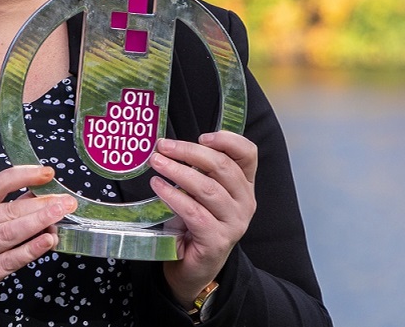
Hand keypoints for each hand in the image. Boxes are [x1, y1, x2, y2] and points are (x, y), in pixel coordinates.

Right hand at [0, 165, 75, 326]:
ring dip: (39, 223)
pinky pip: (8, 262)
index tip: (46, 173)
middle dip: (41, 203)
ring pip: (8, 234)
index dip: (22, 176)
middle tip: (65, 201)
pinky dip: (30, 250)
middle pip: (6, 211)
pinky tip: (47, 241)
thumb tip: (37, 196)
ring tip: (61, 215)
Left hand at [149, 132, 258, 308]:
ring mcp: (234, 222)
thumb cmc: (194, 225)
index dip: (228, 140)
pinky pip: (193, 212)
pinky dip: (173, 196)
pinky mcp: (217, 239)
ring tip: (156, 163)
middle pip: (223, 167)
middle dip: (190, 152)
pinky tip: (158, 186)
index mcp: (244, 186)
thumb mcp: (201, 194)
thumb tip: (171, 147)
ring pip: (207, 188)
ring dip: (177, 171)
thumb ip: (199, 172)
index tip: (202, 136)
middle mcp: (245, 202)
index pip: (248, 154)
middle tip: (164, 147)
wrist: (192, 268)